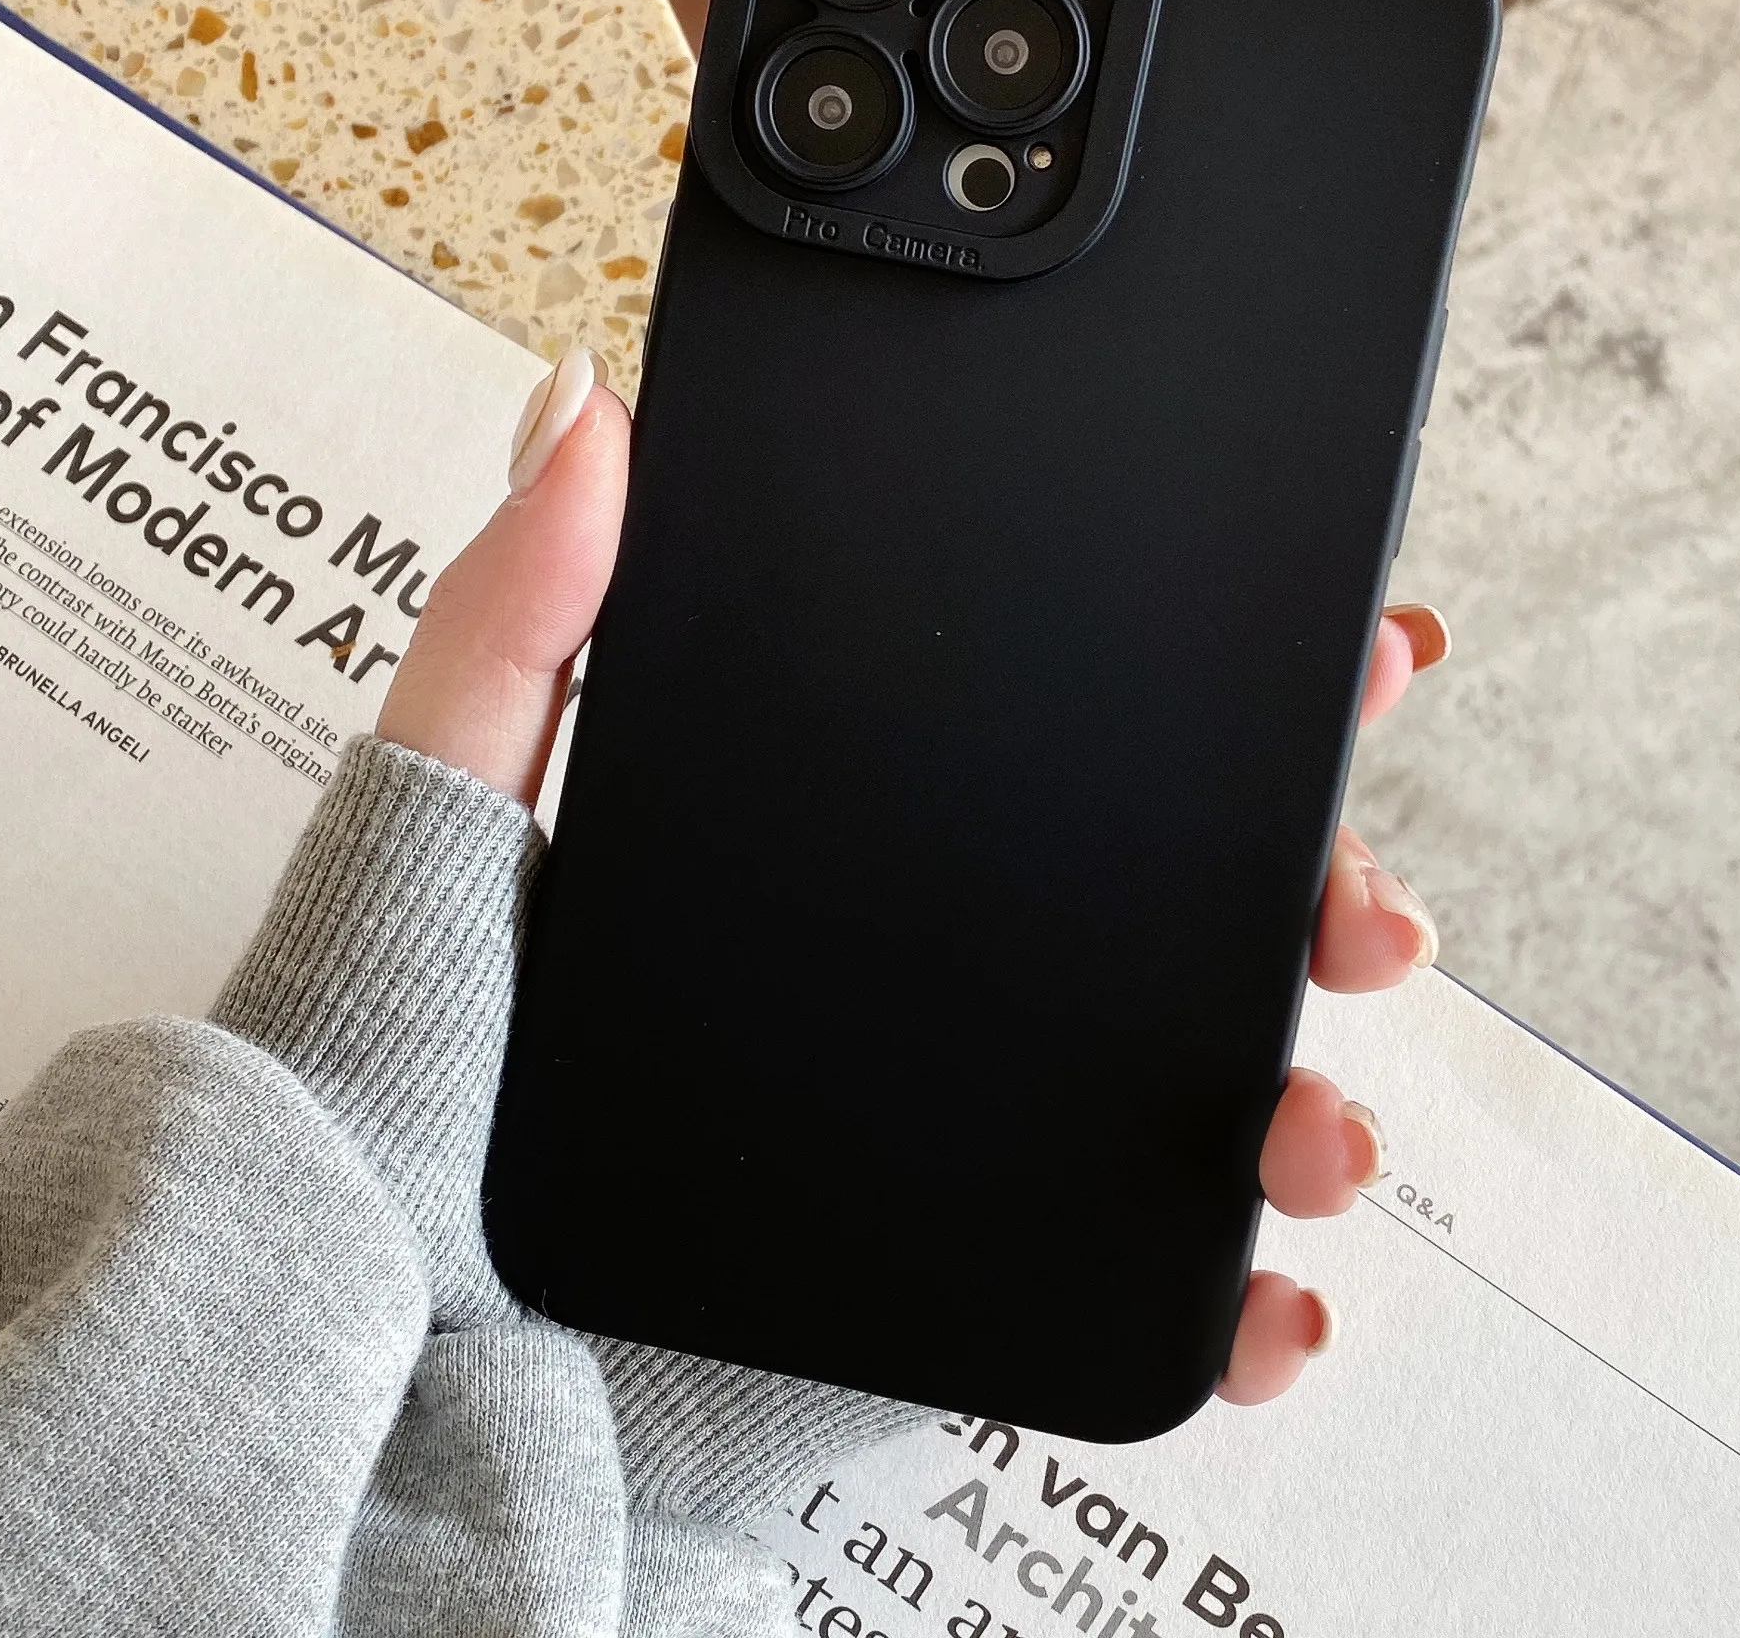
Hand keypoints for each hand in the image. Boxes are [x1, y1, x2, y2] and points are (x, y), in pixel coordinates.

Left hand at [379, 348, 1448, 1409]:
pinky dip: (1237, 1303)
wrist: (374, 1328)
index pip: (1067, 739)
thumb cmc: (396, 1054)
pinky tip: (1274, 1294)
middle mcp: (933, 976)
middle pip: (1180, 917)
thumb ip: (526, 615)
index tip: (1339, 651)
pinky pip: (1134, 1292)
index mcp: (854, 842)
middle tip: (1365, 908)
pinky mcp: (960, 1288)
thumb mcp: (455, 794)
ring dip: (1307, 1103)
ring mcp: (964, 1134)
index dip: (1218, 694)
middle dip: (1318, 898)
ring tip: (1320, 1126)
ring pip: (1196, 1099)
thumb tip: (588, 411)